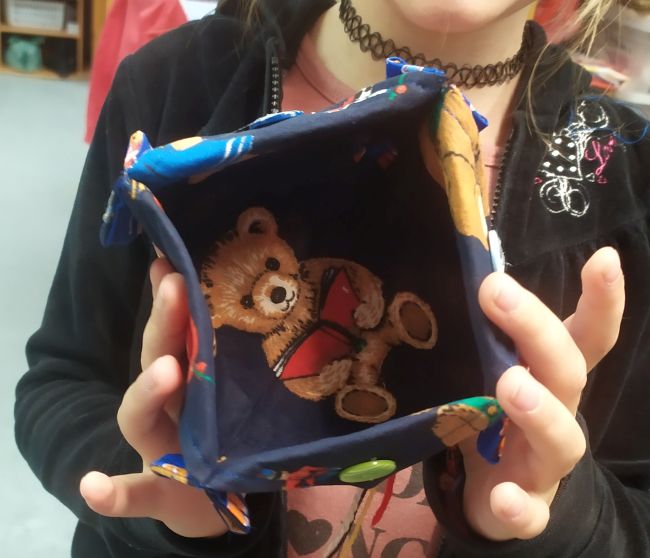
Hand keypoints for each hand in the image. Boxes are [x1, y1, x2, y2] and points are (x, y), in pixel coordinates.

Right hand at [80, 258, 226, 538]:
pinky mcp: (161, 496)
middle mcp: (168, 408)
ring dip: (148, 392)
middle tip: (175, 285)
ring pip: (141, 417)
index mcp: (187, 383)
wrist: (216, 499)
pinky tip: (93, 486)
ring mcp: (160, 451)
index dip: (174, 300)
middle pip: (159, 361)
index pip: (178, 334)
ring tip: (167, 369)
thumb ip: (230, 355)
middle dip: (165, 324)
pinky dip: (111, 493)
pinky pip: (135, 496)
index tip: (173, 262)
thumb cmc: (223, 438)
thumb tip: (237, 300)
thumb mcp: (230, 393)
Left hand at [460, 247, 624, 540]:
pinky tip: (503, 495)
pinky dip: (519, 507)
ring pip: (563, 441)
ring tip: (511, 384)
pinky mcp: (527, 508)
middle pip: (567, 373)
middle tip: (497, 293)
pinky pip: (530, 513)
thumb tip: (470, 275)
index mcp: (552, 378)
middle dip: (537, 332)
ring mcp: (545, 464)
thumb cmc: (495, 416)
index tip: (604, 258)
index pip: (586, 336)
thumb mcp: (492, 370)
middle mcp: (558, 414)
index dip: (602, 301)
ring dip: (541, 411)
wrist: (495, 492)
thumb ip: (486, 336)